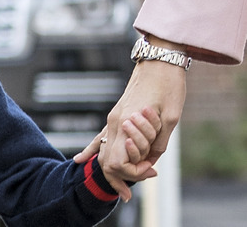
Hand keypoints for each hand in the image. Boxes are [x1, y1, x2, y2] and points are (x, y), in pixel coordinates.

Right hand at [74, 50, 185, 198]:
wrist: (159, 60)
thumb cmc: (168, 86)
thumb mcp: (171, 118)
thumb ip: (159, 142)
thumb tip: (150, 160)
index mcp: (126, 122)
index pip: (117, 161)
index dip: (132, 173)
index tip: (150, 171)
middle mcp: (114, 122)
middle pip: (106, 160)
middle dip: (119, 178)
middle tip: (132, 190)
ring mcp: (113, 117)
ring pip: (102, 150)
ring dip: (111, 170)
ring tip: (120, 188)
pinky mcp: (116, 114)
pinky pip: (99, 136)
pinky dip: (91, 150)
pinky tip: (79, 160)